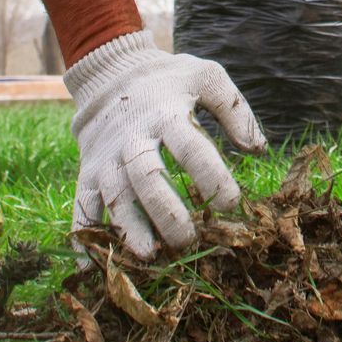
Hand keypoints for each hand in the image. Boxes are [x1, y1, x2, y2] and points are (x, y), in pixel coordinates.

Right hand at [66, 30, 266, 257]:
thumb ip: (235, 110)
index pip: (190, 148)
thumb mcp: (207, 77)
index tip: (233, 204)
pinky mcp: (88, 171)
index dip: (212, 176)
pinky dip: (83, 235)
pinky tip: (89, 268)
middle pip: (147, 176)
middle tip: (189, 239)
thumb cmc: (170, 81)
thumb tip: (259, 150)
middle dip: (167, 210)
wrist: (110, 73)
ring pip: (115, 195)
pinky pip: (82, 204)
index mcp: (166, 114)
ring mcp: (107, 157)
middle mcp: (133, 138)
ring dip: (130, 227)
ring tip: (150, 255)